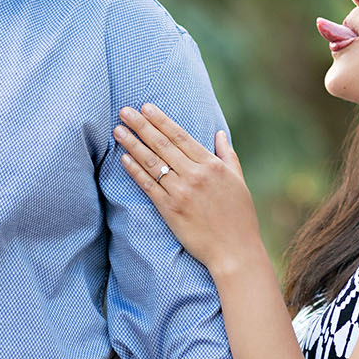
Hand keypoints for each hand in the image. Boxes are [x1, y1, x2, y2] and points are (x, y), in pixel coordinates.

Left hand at [114, 104, 265, 278]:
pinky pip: (148, 186)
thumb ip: (227, 155)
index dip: (161, 120)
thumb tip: (219, 133)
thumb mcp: (238, 180)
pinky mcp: (170, 210)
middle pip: (162, 145)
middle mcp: (195, 175)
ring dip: (132, 144)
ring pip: (152, 163)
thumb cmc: (240, 216)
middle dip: (141, 126)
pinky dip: (135, 171)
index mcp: (212, 165)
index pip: (180, 136)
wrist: (235, 251)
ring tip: (118, 130)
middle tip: (125, 111)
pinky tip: (124, 158)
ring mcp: (181, 192)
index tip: (146, 107)